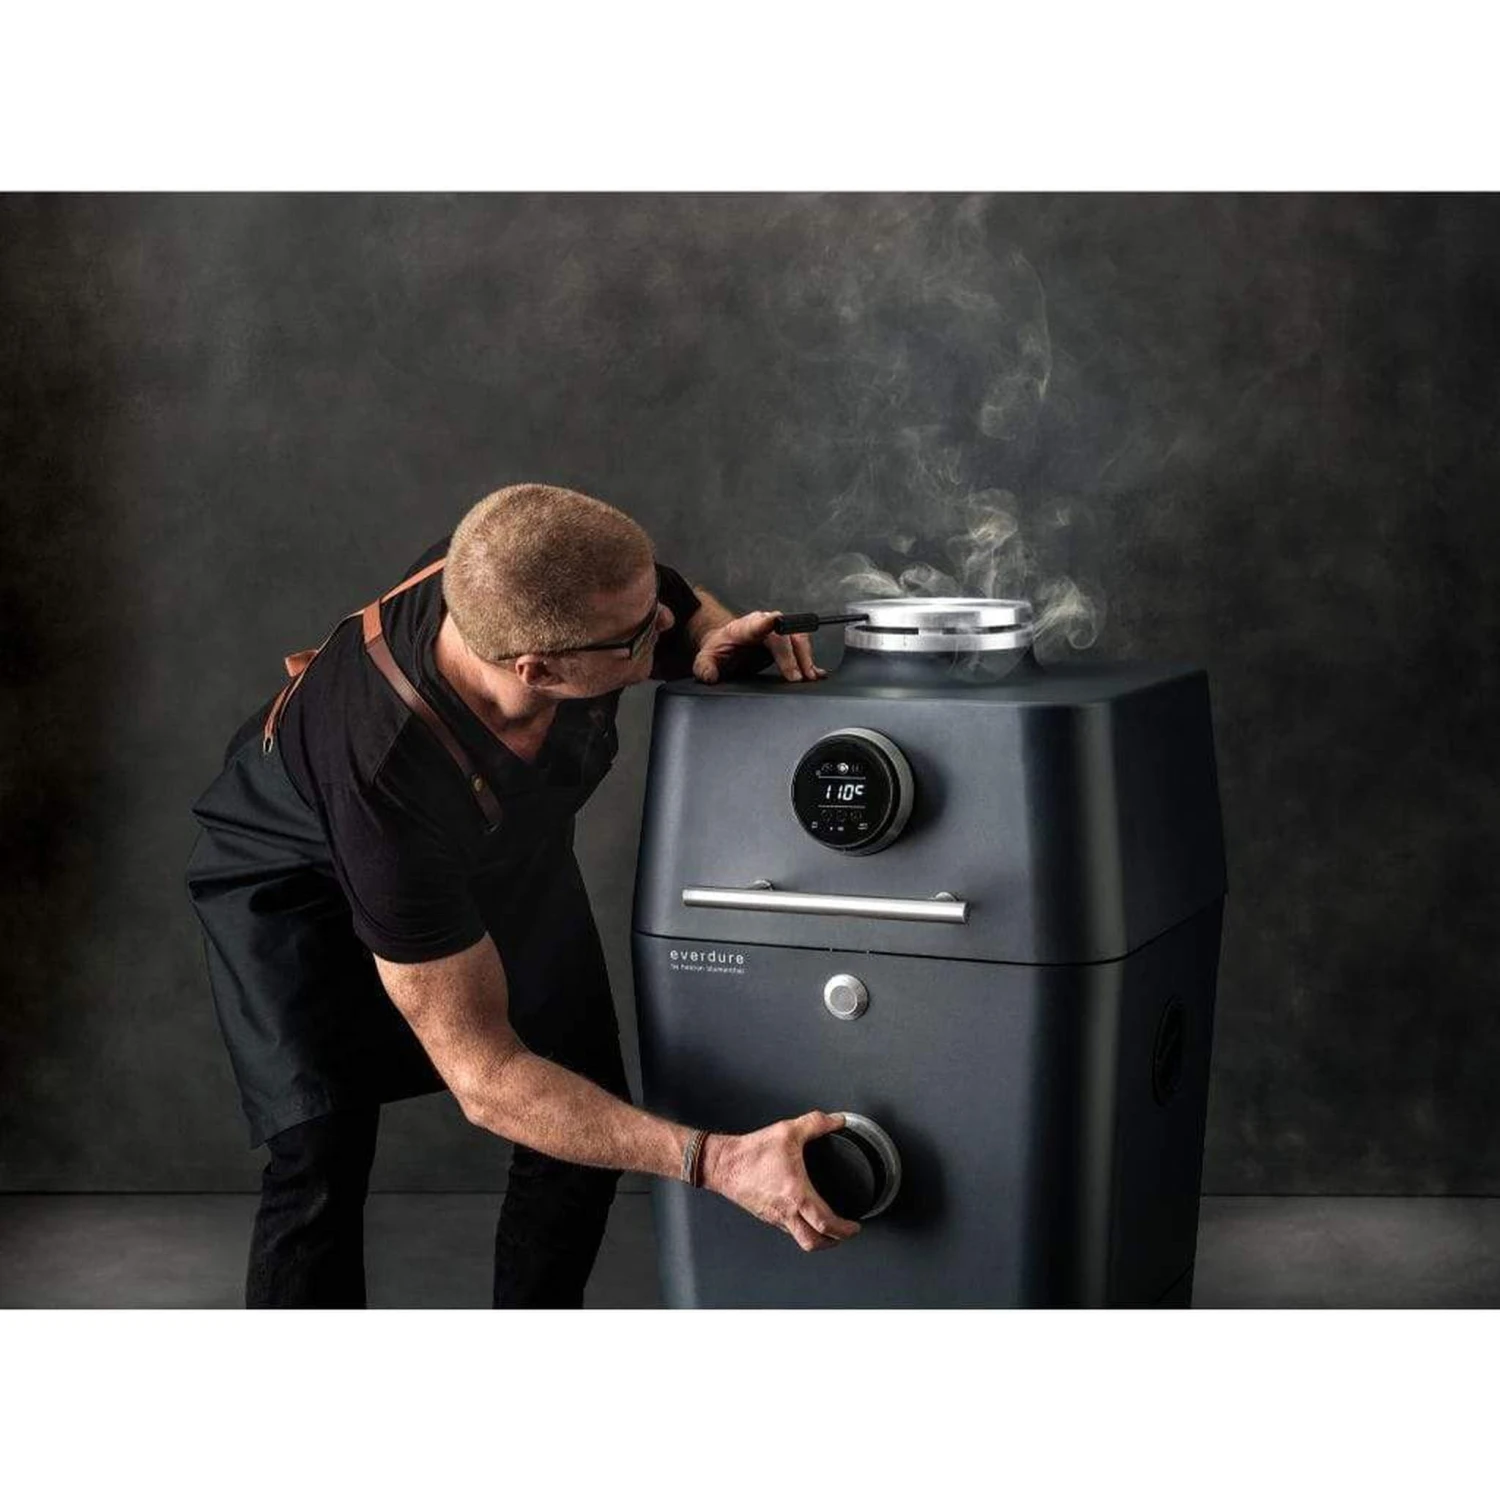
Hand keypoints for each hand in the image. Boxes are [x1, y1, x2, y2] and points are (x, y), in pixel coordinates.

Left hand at [692, 611, 829, 684]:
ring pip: (798, 640)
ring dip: (805, 658)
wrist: (727, 645)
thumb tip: (709, 677)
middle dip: (793, 656)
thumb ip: (705, 667)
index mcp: (745, 627)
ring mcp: (778, 633)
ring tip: (809, 676)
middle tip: (795, 677)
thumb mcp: (706, 659)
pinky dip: (810, 662)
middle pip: (784, 636)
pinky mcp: (786, 644)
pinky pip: (802, 648)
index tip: (775, 622)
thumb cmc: (720, 648)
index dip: (767, 623)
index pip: (757, 623)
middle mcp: (765, 625)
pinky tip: (816, 673)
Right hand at [700, 1110, 862, 1251]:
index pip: (825, 1223)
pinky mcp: (765, 1214)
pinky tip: (802, 1215)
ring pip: (799, 1239)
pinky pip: (787, 1229)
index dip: (844, 1229)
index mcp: (796, 1195)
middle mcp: (786, 1211)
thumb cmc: (751, 1152)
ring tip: (826, 1228)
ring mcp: (774, 1216)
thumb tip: (836, 1121)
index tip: (854, 1226)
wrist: (722, 1163)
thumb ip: (815, 1123)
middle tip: (843, 1234)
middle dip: (832, 1242)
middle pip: (813, 1242)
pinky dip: (800, 1228)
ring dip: (816, 1238)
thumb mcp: (787, 1131)